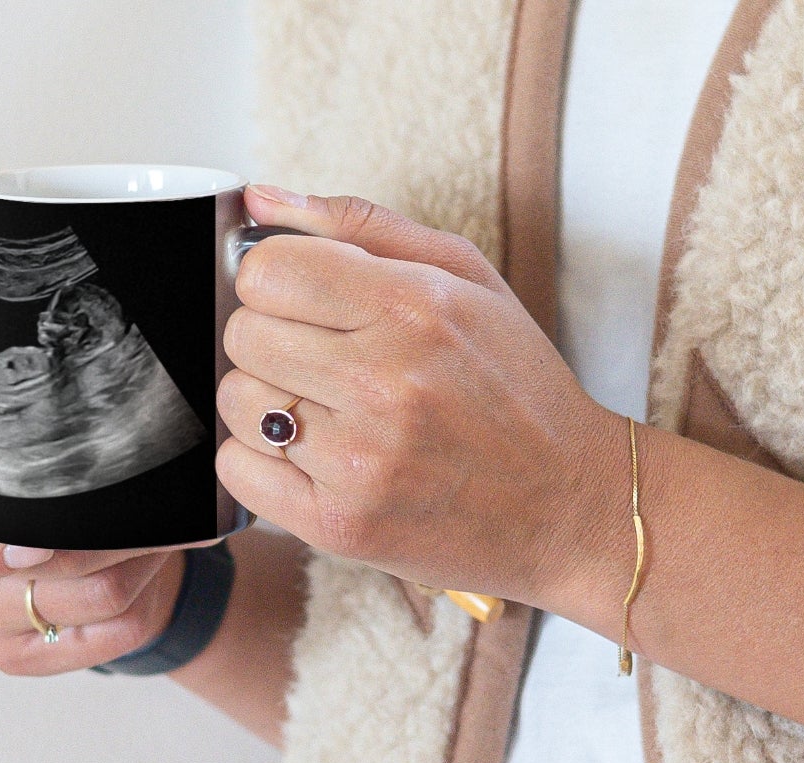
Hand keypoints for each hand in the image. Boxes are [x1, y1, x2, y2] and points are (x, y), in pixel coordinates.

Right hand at [0, 426, 194, 674]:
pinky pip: (113, 634)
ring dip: (141, 557)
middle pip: (34, 573)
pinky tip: (144, 568)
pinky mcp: (21, 658)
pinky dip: (147, 596)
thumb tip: (84, 456)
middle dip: (108, 533)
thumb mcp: (38, 434)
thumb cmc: (56, 470)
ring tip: (152, 528)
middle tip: (144, 504)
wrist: (90, 529)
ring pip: (94, 598)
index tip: (31, 541)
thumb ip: (41, 437)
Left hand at [215, 186, 627, 601]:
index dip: (276, 279)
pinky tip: (317, 456)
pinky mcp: (339, 524)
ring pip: (235, 401)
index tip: (305, 298)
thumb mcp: (466, 279)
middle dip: (276, 339)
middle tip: (328, 359)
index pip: (267, 270)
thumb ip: (360, 226)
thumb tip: (261, 197)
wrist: (568, 504)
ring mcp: (359, 460)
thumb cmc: (516, 386)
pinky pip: (236, 471)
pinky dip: (263, 462)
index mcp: (413, 308)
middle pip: (244, 334)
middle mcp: (383, 383)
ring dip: (268, 401)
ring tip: (330, 411)